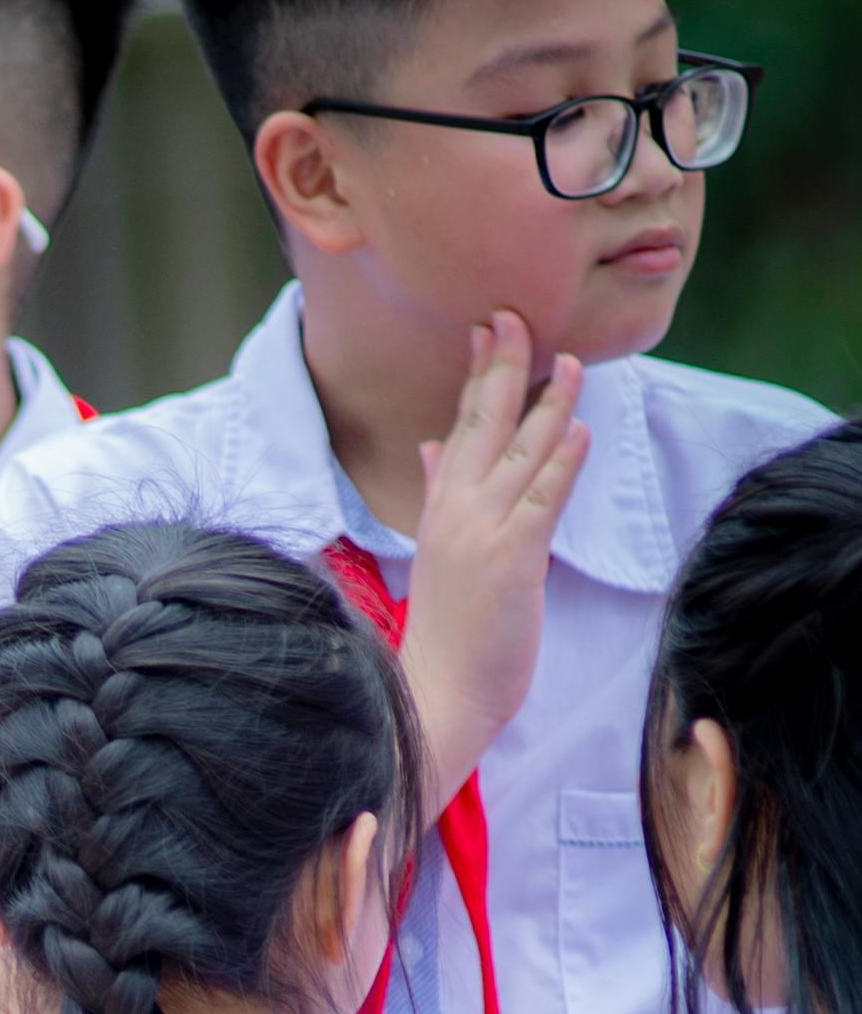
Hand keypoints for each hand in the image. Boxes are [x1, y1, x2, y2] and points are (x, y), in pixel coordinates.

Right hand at [399, 312, 589, 802]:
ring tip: (574, 362)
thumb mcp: (438, 554)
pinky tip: (580, 432)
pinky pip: (542, 501)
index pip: (460, 427)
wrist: (435, 696)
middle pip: (484, 424)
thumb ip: (438, 493)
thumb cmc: (445, 635)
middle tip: (519, 317)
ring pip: (520, 454)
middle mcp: (456, 511)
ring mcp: (482, 533)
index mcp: (440, 509)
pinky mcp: (511, 560)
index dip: (477, 375)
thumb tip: (432, 448)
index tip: (487, 328)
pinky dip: (562, 464)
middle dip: (504, 367)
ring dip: (550, 404)